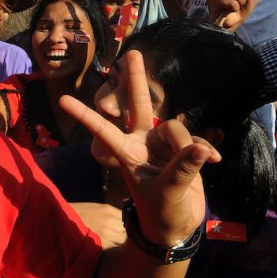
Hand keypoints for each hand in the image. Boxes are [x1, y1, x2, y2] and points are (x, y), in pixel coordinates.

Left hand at [59, 50, 220, 245]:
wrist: (178, 225)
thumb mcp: (167, 192)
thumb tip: (199, 149)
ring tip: (196, 164)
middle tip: (131, 52)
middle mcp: (142, 142)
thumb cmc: (161, 211)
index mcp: (126, 152)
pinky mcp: (182, 148)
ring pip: (175, 128)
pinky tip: (213, 160)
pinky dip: (204, 150)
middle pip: (138, 104)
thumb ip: (183, 169)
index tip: (62, 100)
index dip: (84, 115)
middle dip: (135, 79)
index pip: (102, 130)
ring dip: (187, 145)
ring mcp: (161, 144)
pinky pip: (194, 140)